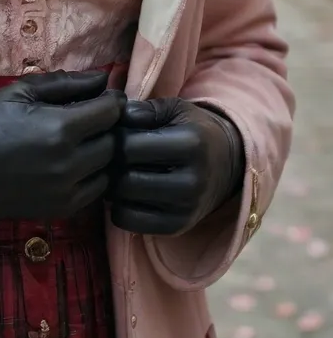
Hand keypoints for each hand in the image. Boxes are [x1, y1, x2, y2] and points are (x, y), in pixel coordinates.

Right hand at [0, 69, 126, 222]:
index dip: (112, 101)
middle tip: (93, 119)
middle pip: (113, 141)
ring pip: (108, 167)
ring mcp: (68, 190)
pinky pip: (96, 191)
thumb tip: (103, 79)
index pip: (110, 112)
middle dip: (107, 126)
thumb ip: (66, 83)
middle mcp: (71, 162)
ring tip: (85, 142)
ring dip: (102, 152)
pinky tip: (76, 165)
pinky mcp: (63, 209)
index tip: (106, 97)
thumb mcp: (22, 91)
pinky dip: (93, 176)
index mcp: (62, 127)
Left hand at [108, 97, 245, 235]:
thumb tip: (118, 114)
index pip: (130, 146)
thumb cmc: (194, 130)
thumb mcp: (176, 110)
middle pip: (125, 178)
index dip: (113, 138)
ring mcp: (185, 209)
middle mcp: (190, 181)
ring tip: (116, 171)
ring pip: (123, 201)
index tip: (113, 133)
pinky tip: (125, 193)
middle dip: (110, 165)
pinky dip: (118, 207)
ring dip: (111, 186)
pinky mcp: (177, 227)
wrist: (229, 164)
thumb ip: (146, 109)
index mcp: (191, 145)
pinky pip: (129, 222)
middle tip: (108, 155)